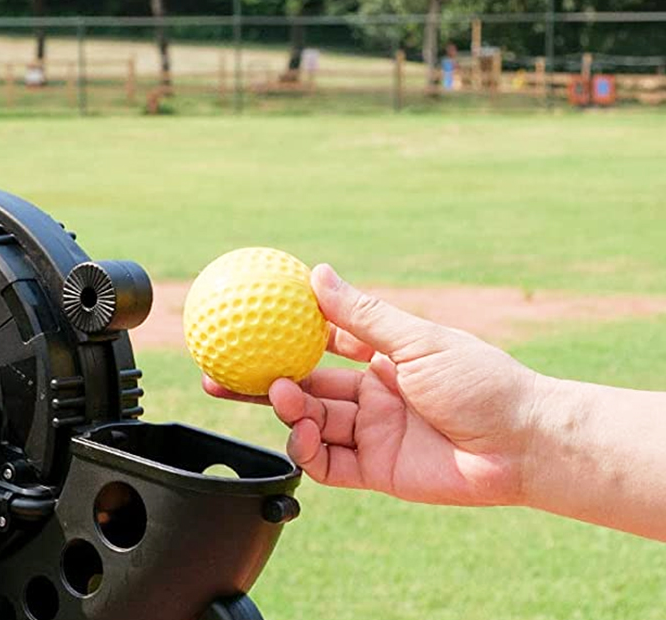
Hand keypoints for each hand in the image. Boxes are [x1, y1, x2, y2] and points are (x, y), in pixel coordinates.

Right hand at [203, 264, 538, 506]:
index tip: (250, 323)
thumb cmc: (479, 379)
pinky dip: (306, 451)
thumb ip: (362, 315)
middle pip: (304, 387)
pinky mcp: (376, 470)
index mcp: (382, 359)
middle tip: (218, 371)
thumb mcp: (416, 339)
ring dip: (286, 409)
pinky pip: (327, 463)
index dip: (285, 336)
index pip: (322, 344)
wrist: (523, 441)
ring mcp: (372, 433)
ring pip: (311, 422)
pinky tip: (300, 433)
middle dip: (261, 380)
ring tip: (276, 393)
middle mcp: (372, 395)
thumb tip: (316, 272)